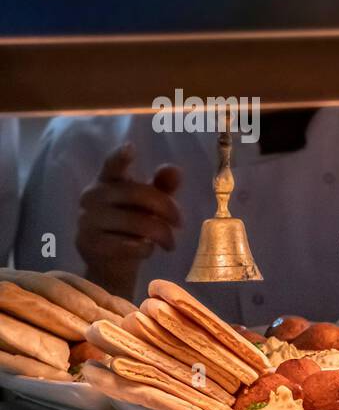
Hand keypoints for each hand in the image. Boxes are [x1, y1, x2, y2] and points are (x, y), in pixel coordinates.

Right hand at [75, 143, 182, 299]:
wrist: (110, 262)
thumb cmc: (132, 226)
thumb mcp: (149, 205)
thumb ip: (162, 187)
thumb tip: (174, 169)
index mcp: (107, 181)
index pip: (113, 165)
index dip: (120, 157)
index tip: (130, 147)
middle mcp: (92, 196)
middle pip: (138, 194)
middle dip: (167, 209)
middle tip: (180, 223)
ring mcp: (87, 220)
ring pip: (137, 223)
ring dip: (162, 234)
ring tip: (170, 243)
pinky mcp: (88, 243)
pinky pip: (128, 245)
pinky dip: (146, 249)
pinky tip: (147, 249)